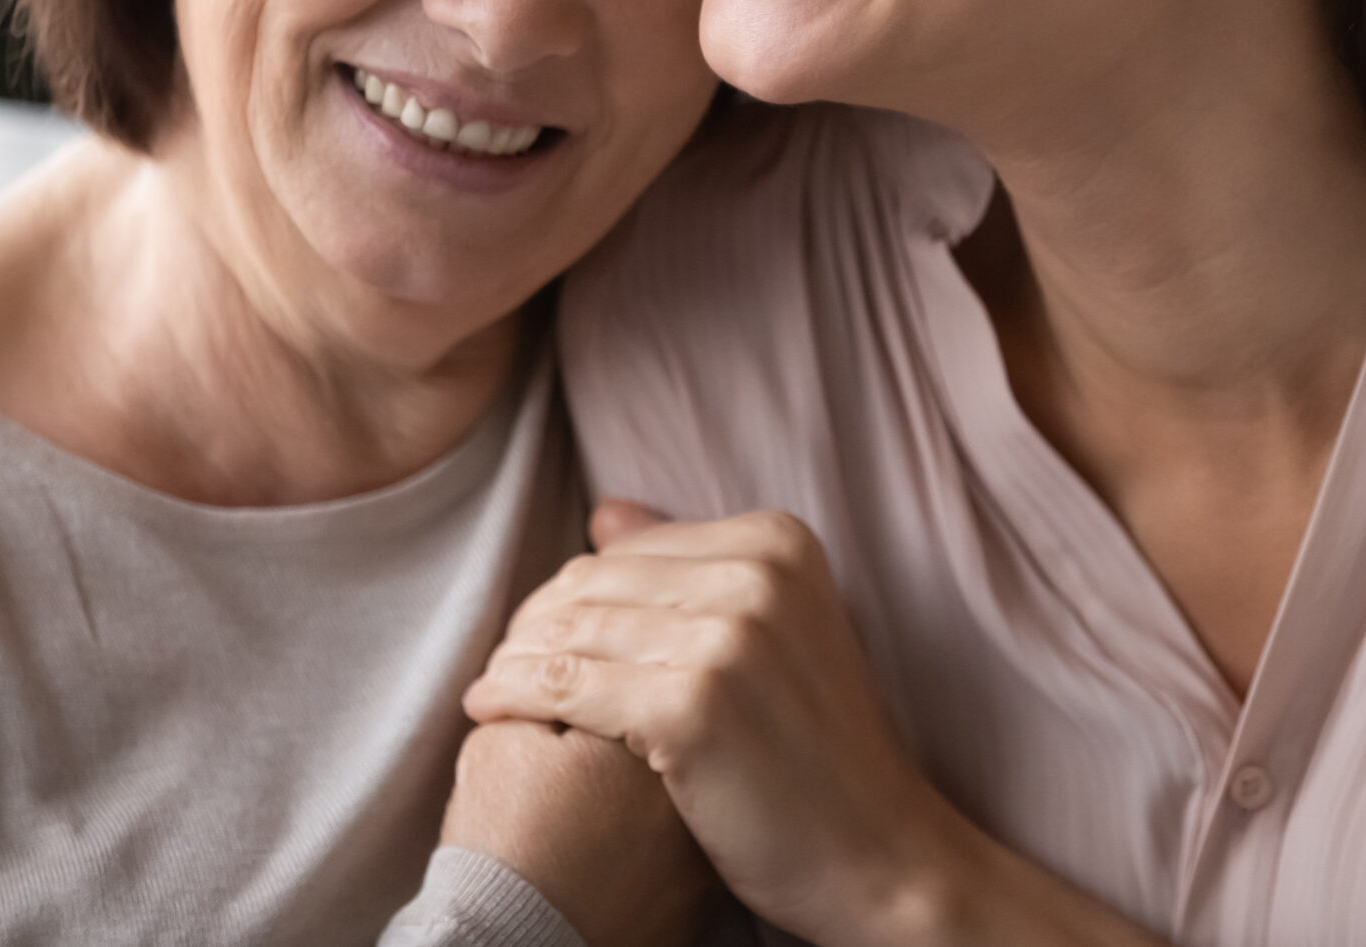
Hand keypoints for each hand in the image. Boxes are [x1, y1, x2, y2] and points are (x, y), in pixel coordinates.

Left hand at [462, 504, 982, 946]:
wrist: (878, 854)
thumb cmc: (816, 752)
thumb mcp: (774, 632)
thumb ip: (691, 566)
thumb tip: (604, 511)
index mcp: (779, 542)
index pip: (629, 549)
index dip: (569, 592)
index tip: (535, 633)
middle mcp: (758, 574)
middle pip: (596, 582)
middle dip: (534, 622)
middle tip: (501, 661)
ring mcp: (727, 638)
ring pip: (573, 630)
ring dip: (514, 658)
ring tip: (489, 685)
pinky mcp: (692, 706)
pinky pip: (567, 686)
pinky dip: (515, 695)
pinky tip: (487, 710)